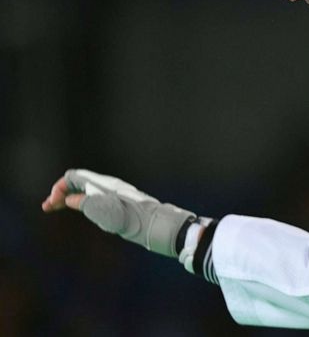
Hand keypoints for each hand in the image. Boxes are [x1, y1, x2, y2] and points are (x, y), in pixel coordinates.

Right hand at [42, 169, 197, 256]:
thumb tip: (70, 200)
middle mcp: (111, 187)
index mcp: (107, 185)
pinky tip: (77, 209)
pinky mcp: (121, 206)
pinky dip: (81, 202)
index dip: (60, 187)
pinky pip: (95, 199)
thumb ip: (90, 205)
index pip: (75, 176)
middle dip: (61, 192)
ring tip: (56, 207)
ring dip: (69, 197)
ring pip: (86, 190)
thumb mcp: (112, 216)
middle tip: (47, 206)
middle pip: (79, 182)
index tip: (52, 204)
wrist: (165, 228)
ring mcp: (116, 196)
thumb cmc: (141, 222)